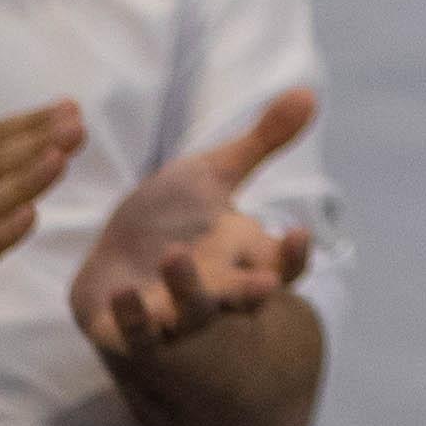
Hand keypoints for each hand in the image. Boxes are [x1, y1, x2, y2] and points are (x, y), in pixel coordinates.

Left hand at [71, 90, 318, 367]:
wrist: (116, 263)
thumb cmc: (175, 217)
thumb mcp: (215, 174)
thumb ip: (262, 140)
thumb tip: (309, 92)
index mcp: (243, 256)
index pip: (283, 266)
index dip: (293, 256)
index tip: (298, 232)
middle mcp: (215, 290)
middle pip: (243, 299)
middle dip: (252, 292)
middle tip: (264, 286)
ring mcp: (172, 314)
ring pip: (190, 314)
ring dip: (187, 290)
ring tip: (174, 255)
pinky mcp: (127, 329)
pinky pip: (134, 333)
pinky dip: (131, 318)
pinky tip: (122, 291)